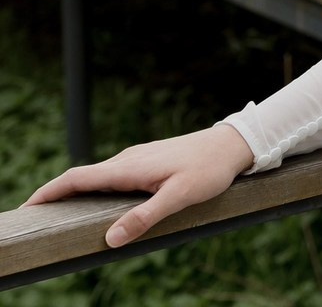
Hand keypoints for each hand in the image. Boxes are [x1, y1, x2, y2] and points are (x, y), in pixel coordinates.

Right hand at [23, 123, 253, 246]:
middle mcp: (129, 159)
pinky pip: (113, 176)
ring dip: (75, 193)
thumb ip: (146, 216)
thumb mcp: (180, 196)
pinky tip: (98, 205)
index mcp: (129, 166)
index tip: (27, 207)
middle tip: (35, 219)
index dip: (49, 191)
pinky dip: (96, 189)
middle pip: (82, 177)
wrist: (233, 143)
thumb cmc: (209, 169)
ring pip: (98, 176)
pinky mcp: (148, 161)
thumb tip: (111, 238)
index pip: (78, 177)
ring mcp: (138, 158)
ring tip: (59, 216)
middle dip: (55, 196)